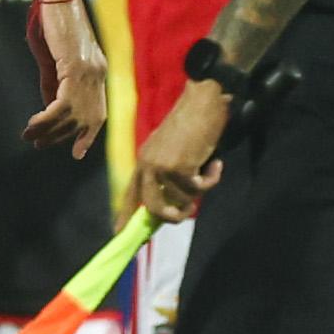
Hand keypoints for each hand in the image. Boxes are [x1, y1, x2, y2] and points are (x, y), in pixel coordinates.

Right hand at [22, 0, 109, 156]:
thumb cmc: (49, 18)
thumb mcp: (51, 57)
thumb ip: (53, 81)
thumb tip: (50, 107)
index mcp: (97, 71)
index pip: (98, 112)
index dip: (89, 135)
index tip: (77, 154)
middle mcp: (98, 73)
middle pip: (85, 119)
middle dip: (61, 137)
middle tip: (38, 145)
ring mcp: (90, 71)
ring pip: (73, 115)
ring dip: (49, 131)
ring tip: (29, 137)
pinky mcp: (75, 66)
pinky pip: (63, 103)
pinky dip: (48, 118)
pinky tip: (33, 124)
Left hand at [132, 72, 229, 223]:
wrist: (202, 101)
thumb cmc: (193, 122)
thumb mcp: (173, 150)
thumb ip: (169, 173)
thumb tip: (176, 203)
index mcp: (143, 160)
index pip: (130, 192)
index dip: (124, 214)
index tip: (118, 232)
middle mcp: (147, 165)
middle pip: (153, 207)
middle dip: (172, 217)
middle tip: (187, 213)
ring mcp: (162, 167)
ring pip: (182, 200)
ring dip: (201, 191)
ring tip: (209, 170)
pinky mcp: (179, 168)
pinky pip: (199, 189)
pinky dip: (212, 179)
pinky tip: (215, 164)